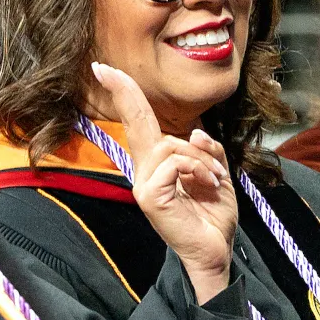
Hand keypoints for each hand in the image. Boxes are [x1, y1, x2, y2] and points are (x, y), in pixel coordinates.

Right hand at [92, 63, 238, 303]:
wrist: (215, 250)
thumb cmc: (213, 215)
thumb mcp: (216, 173)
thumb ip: (206, 150)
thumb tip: (194, 133)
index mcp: (156, 163)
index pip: (139, 123)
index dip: (124, 95)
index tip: (104, 70)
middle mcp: (144, 171)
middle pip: (137, 122)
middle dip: (124, 92)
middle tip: (103, 68)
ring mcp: (143, 184)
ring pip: (170, 144)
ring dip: (201, 157)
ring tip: (214, 178)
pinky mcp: (149, 196)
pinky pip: (173, 162)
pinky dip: (197, 168)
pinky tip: (208, 184)